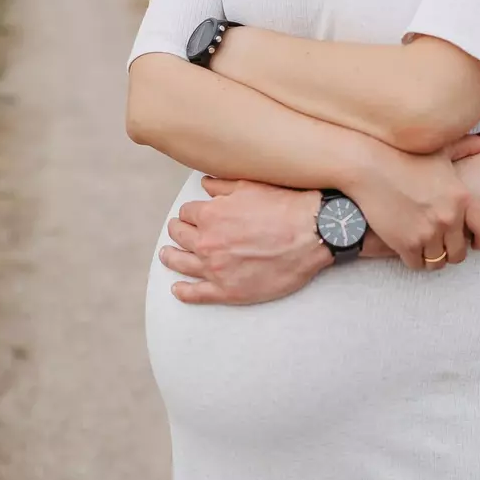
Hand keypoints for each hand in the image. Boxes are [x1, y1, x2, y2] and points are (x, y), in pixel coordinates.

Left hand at [159, 178, 331, 304]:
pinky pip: (196, 294)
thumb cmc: (286, 206)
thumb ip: (223, 186)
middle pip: (180, 236)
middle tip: (177, 231)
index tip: (194, 215)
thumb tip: (205, 185)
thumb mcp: (252, 186)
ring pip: (181, 263)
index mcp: (211, 215)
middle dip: (177, 231)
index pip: (188, 213)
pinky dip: (183, 292)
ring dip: (171, 257)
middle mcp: (208, 242)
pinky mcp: (228, 291)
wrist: (312, 234)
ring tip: (167, 255)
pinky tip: (177, 289)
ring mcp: (216, 269)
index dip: (191, 212)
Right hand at [352, 134, 479, 272]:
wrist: (369, 165)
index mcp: (462, 197)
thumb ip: (467, 147)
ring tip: (425, 244)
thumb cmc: (405, 154)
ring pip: (439, 262)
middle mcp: (449, 218)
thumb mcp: (440, 149)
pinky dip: (414, 258)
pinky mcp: (406, 244)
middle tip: (442, 241)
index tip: (476, 242)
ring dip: (433, 256)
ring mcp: (428, 232)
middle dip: (452, 249)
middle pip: (460, 253)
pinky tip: (408, 245)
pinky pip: (417, 264)